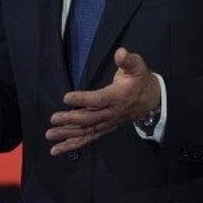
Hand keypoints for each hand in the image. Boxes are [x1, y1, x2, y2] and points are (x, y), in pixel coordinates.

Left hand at [46, 47, 160, 155]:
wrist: (152, 101)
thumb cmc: (140, 80)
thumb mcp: (138, 67)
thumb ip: (128, 60)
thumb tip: (120, 52)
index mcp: (118, 97)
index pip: (99, 100)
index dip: (83, 99)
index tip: (66, 97)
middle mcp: (112, 113)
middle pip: (90, 118)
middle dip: (70, 119)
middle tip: (53, 118)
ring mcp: (108, 123)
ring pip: (86, 131)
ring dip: (67, 134)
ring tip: (50, 135)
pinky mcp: (105, 128)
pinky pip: (89, 138)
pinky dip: (73, 144)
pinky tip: (57, 149)